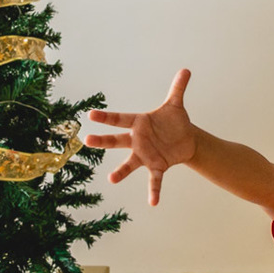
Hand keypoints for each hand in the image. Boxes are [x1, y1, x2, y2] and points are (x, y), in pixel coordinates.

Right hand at [85, 69, 196, 205]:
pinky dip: (153, 190)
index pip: (120, 118)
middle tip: (87, 140)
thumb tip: (186, 69)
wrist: (185, 139)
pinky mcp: (157, 166)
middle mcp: (138, 140)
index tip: (90, 114)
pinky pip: (154, 180)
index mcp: (140, 123)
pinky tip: (153, 202)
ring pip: (130, 164)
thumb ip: (178, 88)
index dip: (106, 117)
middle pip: (117, 140)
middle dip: (103, 140)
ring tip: (112, 179)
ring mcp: (145, 155)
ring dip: (121, 172)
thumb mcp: (175, 104)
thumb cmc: (173, 121)